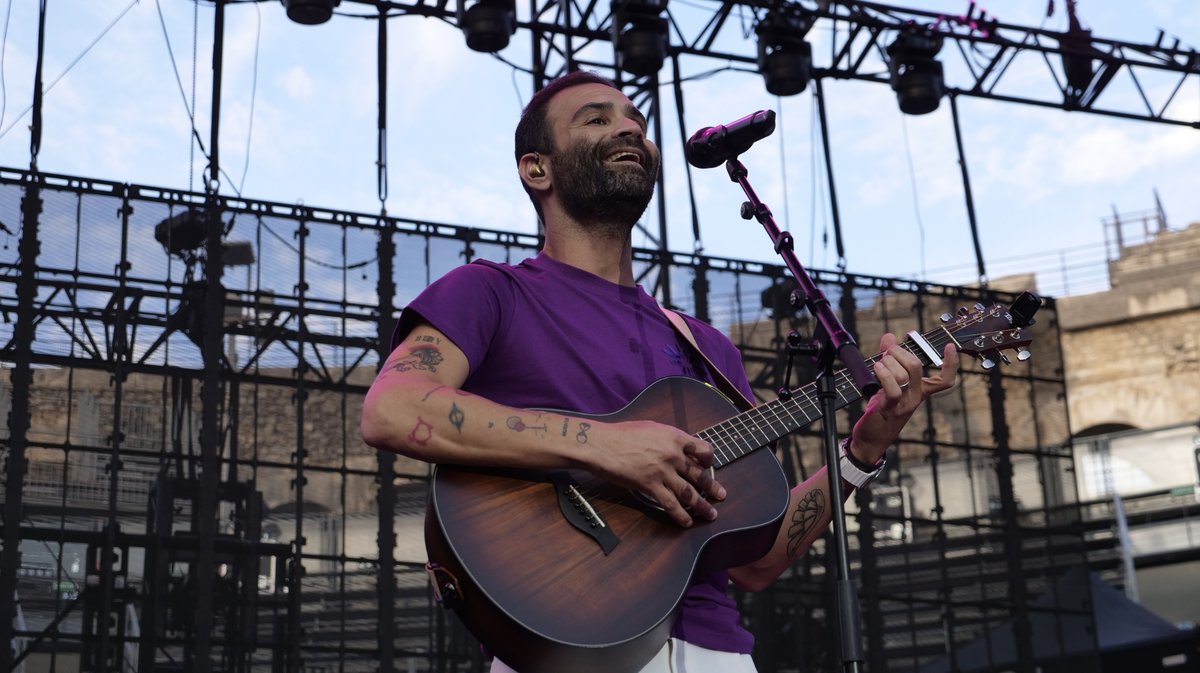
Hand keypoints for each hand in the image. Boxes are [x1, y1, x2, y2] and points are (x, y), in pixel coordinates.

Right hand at [587, 420, 725, 527]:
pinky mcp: (650, 486)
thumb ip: (668, 438)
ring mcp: (663, 472)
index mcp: (674, 437)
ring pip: (689, 492)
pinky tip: (687, 521)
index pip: (703, 449)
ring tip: (710, 514)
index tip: (708, 466)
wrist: (602, 444)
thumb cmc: (622, 433)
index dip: (709, 459)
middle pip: (699, 474)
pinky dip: (681, 515)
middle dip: (712, 487)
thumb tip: (677, 446)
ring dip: (702, 505)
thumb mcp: (651, 428)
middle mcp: (673, 454)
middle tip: (721, 495)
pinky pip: (671, 504)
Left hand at [850, 333, 958, 463]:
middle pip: (917, 366)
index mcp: (921, 391)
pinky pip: (893, 389)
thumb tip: (889, 336)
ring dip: (886, 362)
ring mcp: (904, 403)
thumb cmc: (882, 410)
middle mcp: (916, 397)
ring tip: (878, 365)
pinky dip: (883, 375)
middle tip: (887, 352)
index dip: (951, 364)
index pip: (945, 379)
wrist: (872, 440)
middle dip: (899, 352)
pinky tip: (877, 369)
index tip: (950, 347)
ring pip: (903, 374)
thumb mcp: (887, 383)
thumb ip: (889, 359)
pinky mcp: (890, 408)